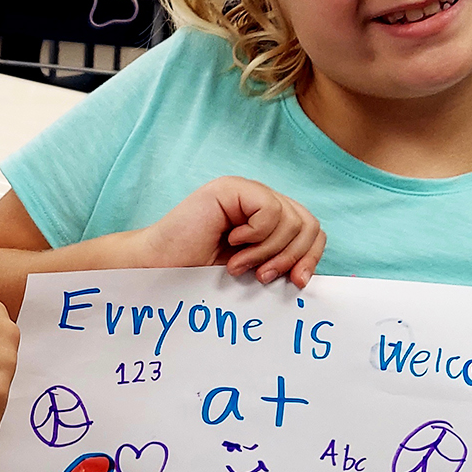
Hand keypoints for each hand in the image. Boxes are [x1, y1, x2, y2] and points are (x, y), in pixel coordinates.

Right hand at [139, 177, 325, 286]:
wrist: (159, 270)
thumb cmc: (199, 274)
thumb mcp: (252, 271)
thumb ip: (279, 264)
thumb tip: (309, 275)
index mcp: (267, 220)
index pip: (311, 230)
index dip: (310, 256)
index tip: (296, 282)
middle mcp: (259, 200)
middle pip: (308, 223)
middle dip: (292, 256)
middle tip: (263, 277)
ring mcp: (245, 191)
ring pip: (291, 219)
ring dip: (268, 251)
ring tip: (240, 265)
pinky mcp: (231, 188)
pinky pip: (269, 210)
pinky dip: (256, 235)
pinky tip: (232, 242)